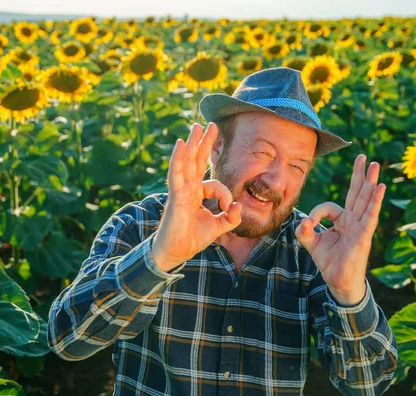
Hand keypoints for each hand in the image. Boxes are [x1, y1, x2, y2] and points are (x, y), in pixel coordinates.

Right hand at [152, 123, 242, 271]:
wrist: (178, 251)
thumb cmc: (193, 238)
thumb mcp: (219, 227)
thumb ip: (232, 217)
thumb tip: (239, 206)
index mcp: (197, 193)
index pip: (215, 184)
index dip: (226, 195)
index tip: (229, 209)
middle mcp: (188, 188)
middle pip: (197, 160)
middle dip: (204, 142)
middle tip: (210, 124)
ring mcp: (181, 189)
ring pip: (187, 161)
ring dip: (192, 143)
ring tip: (196, 126)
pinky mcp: (175, 195)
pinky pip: (176, 173)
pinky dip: (178, 158)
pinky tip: (181, 144)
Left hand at [295, 155, 385, 304]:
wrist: (339, 282)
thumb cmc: (329, 262)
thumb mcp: (312, 243)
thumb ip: (304, 231)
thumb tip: (303, 221)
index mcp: (342, 221)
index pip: (330, 207)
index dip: (317, 213)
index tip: (308, 224)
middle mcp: (353, 221)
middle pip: (356, 193)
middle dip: (358, 175)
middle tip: (362, 157)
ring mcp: (360, 227)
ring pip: (365, 200)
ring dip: (369, 182)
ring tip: (374, 165)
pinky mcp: (363, 235)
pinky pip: (370, 215)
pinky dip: (375, 201)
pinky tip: (380, 187)